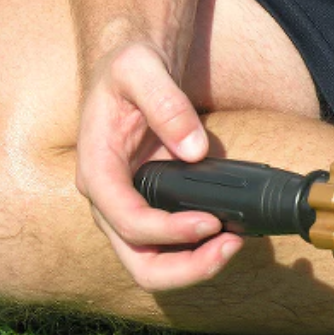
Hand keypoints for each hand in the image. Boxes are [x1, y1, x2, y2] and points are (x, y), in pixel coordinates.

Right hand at [76, 40, 242, 289]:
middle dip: (187, 267)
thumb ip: (166, 102)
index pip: (127, 220)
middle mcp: (109, 200)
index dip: (169, 231)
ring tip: (235, 242)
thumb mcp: (141, 67)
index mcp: (97, 170)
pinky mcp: (153, 210)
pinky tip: (231, 233)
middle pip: (140, 263)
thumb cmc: (130, 67)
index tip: (211, 221)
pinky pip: (172, 249)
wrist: (132, 70)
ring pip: (156, 266)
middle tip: (230, 245)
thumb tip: (194, 149)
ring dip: (197, 266)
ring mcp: (129, 210)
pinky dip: (201, 252)